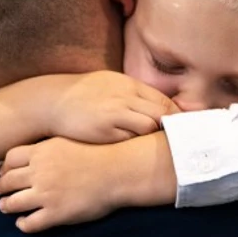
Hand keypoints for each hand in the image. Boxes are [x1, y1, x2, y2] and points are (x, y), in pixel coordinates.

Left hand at [0, 133, 176, 232]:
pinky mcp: (55, 214)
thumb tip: (36, 152)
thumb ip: (49, 147)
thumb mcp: (69, 142)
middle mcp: (39, 172)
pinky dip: (23, 224)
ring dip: (6, 206)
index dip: (4, 168)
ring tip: (5, 207)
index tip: (3, 173)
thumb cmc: (99, 154)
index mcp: (42, 152)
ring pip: (12, 203)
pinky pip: (30, 223)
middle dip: (1, 187)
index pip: (9, 159)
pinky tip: (23, 223)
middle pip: (7, 181)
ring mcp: (46, 194)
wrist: (118, 171)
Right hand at [49, 71, 178, 143]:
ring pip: (148, 127)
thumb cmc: (84, 94)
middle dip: (172, 128)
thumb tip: (160, 106)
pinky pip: (130, 140)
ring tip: (162, 148)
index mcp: (128, 84)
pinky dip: (137, 145)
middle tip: (181, 142)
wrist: (53, 101)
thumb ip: (134, 93)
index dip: (177, 115)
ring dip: (155, 137)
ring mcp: (114, 114)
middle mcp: (124, 97)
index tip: (184, 128)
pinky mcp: (104, 131)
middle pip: (161, 113)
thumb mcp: (110, 84)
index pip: (163, 100)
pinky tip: (140, 152)